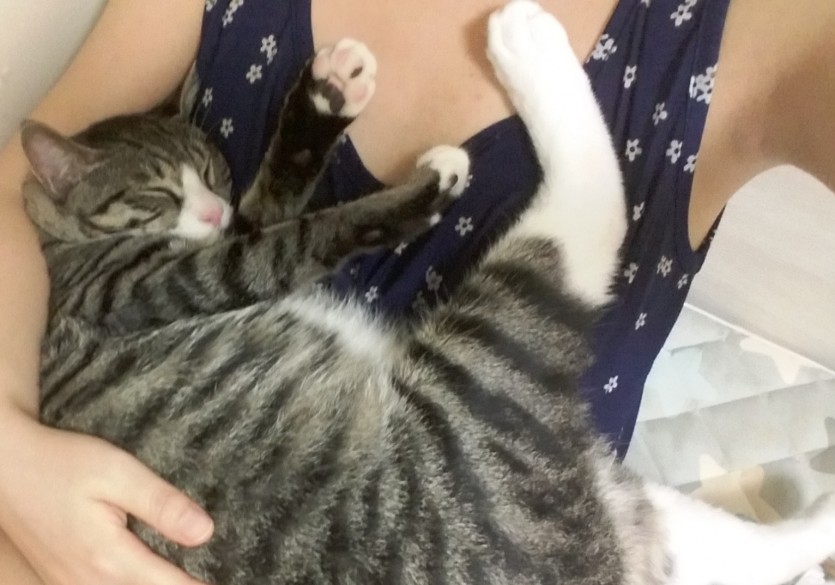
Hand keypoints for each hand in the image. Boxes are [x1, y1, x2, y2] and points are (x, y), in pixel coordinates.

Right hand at [0, 406, 212, 584]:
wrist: (6, 467)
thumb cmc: (63, 464)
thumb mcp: (119, 473)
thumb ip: (162, 505)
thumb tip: (205, 533)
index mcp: (110, 559)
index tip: (226, 579)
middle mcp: (88, 583)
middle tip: (211, 571)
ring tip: (185, 570)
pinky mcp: (62, 579)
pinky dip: (130, 584)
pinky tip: (147, 570)